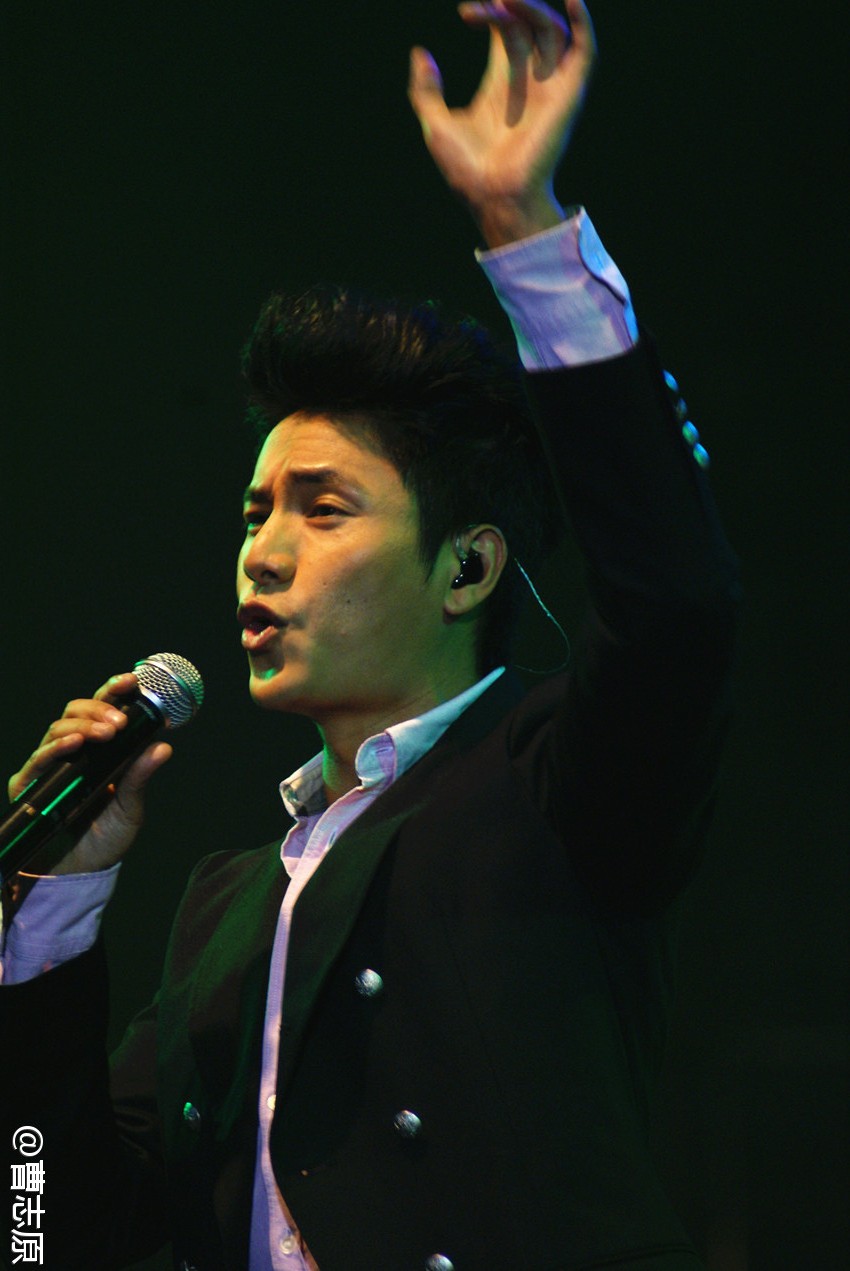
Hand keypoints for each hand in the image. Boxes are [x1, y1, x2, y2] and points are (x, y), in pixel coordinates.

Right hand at [7, 673, 171, 874]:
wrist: (79, 873)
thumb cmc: (105, 838)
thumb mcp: (131, 807)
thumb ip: (140, 776)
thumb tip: (163, 745)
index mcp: (99, 751)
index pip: (103, 711)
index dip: (114, 691)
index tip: (132, 681)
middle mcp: (73, 752)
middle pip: (77, 712)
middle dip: (100, 709)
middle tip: (120, 722)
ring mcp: (50, 767)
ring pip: (59, 728)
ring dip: (84, 726)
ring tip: (106, 732)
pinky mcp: (29, 785)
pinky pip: (39, 759)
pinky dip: (56, 748)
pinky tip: (74, 745)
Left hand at [408, 0, 595, 246]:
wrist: (493, 194)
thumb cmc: (467, 169)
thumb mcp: (435, 125)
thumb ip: (425, 91)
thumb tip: (420, 54)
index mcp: (501, 81)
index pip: (504, 28)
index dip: (490, 11)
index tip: (466, 12)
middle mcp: (528, 78)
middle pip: (527, 22)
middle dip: (508, 4)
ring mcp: (551, 84)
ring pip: (551, 28)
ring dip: (533, 7)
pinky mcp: (569, 93)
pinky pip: (585, 51)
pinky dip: (583, 22)